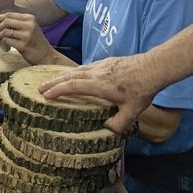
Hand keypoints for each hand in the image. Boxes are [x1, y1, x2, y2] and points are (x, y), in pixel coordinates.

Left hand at [0, 12, 52, 63]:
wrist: (46, 55)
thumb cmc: (34, 42)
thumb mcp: (29, 28)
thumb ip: (16, 23)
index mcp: (30, 18)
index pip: (10, 14)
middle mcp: (29, 25)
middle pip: (6, 21)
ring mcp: (27, 35)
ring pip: (5, 31)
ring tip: (0, 38)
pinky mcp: (23, 45)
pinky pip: (7, 40)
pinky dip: (4, 42)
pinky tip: (5, 44)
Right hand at [38, 53, 157, 133]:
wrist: (153, 68)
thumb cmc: (142, 90)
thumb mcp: (133, 112)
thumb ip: (119, 123)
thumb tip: (108, 130)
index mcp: (99, 86)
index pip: (73, 86)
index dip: (57, 91)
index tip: (45, 95)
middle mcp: (95, 74)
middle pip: (69, 76)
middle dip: (53, 82)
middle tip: (39, 88)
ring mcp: (100, 66)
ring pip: (76, 70)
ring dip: (62, 76)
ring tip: (51, 81)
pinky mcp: (106, 62)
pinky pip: (84, 67)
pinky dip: (74, 72)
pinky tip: (74, 74)